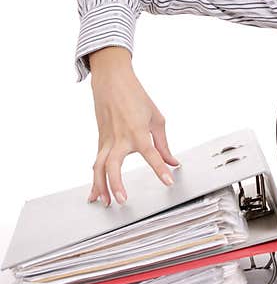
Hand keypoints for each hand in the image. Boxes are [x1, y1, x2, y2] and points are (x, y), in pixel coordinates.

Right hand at [87, 48, 179, 205]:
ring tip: (106, 202)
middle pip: (113, 165)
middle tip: (123, 199)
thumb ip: (163, 144)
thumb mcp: (157, 119)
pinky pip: (97, 162)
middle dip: (116, 184)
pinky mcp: (100, 141)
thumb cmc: (136, 97)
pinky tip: (96, 192)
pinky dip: (96, 178)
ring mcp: (106, 140)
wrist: (112, 81)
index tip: (168, 180)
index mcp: (138, 132)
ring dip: (101, 186)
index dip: (160, 169)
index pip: (151, 154)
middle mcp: (119, 138)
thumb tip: (173, 161)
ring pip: (99, 167)